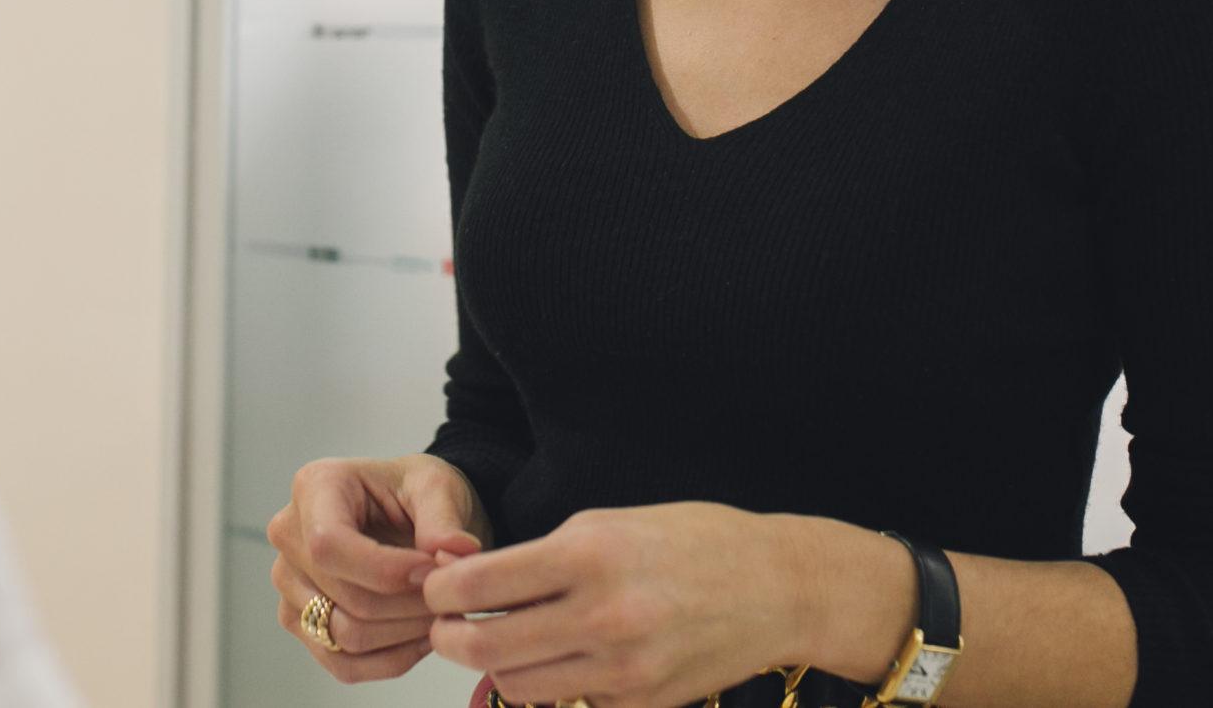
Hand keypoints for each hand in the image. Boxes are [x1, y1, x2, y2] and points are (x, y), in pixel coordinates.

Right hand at [267, 453, 489, 682]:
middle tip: (451, 597)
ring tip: (440, 614)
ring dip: (402, 634)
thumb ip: (443, 520)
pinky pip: (343, 664)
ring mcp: (289, 583)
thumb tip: (455, 553)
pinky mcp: (300, 621)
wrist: (410, 513)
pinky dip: (390, 660)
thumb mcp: (437, 487)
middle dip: (408, 605)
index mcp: (315, 487)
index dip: (384, 570)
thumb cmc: (415, 493)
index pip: (329, 544)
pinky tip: (421, 637)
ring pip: (344, 636)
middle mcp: (289, 535)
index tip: (432, 572)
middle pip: (343, 597)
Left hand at [420, 502, 806, 707]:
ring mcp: (624, 669)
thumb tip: (473, 588)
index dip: (440, 592)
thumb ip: (542, 558)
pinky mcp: (642, 705)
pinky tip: (562, 660)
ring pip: (519, 685)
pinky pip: (569, 704)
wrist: (776, 587)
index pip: (480, 584)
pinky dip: (552, 687)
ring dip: (495, 666)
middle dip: (450, 637)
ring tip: (500, 642)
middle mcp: (603, 614)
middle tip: (446, 627)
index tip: (436, 590)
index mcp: (589, 553)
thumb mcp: (611, 524)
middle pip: (486, 645)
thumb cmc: (691, 541)